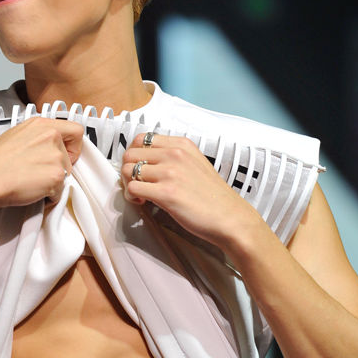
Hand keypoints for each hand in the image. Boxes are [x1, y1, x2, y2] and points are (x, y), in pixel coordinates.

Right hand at [0, 116, 83, 208]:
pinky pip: (60, 191)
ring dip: (52, 182)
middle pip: (71, 157)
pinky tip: (32, 191)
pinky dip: (49, 196)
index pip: (76, 130)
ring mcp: (55, 156)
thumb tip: (47, 147)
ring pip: (66, 175)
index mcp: (41, 124)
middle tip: (40, 173)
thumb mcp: (17, 135)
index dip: (73, 146)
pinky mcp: (57, 175)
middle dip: (59, 167)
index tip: (65, 154)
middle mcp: (51, 136)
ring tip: (31, 182)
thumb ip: (38, 138)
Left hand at [121, 132, 260, 246]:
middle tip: (136, 183)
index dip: (135, 154)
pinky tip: (143, 202)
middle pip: (130, 153)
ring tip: (140, 195)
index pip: (141, 139)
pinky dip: (132, 196)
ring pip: (127, 170)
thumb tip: (146, 163)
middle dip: (127, 170)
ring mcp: (170, 172)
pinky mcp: (166, 193)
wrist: (230, 218)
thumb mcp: (195, 164)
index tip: (139, 168)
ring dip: (128, 184)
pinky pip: (132, 188)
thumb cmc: (213, 197)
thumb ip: (173, 158)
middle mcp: (175, 154)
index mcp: (182, 145)